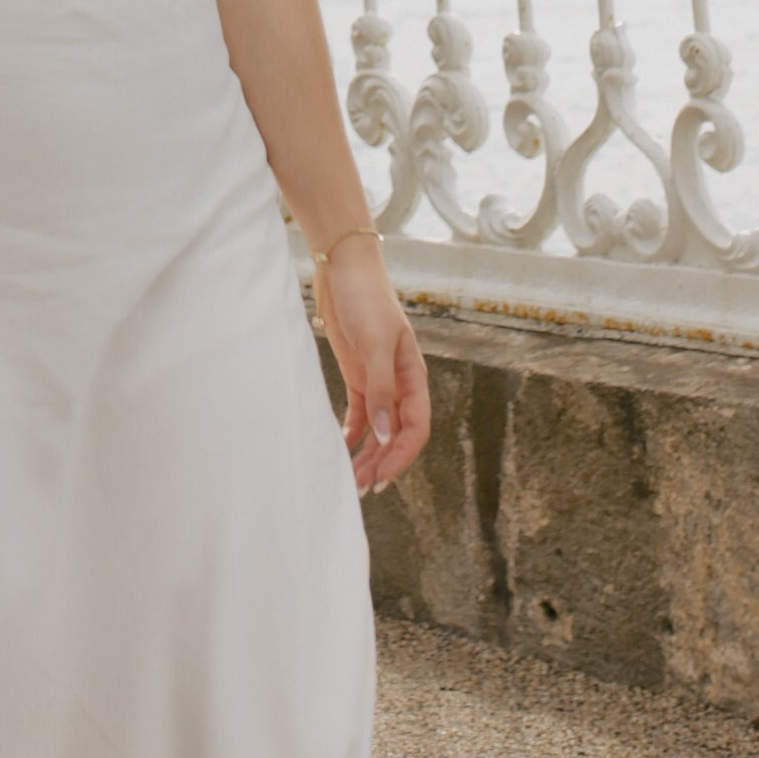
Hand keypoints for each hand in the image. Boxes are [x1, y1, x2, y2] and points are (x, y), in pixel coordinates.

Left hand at [314, 241, 430, 496]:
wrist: (344, 268)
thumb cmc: (366, 299)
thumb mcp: (375, 342)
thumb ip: (381, 388)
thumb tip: (385, 434)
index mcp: (414, 376)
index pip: (416, 427)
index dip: (402, 455)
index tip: (382, 478)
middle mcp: (399, 383)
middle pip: (397, 434)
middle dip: (382, 462)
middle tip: (360, 489)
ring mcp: (378, 380)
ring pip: (378, 429)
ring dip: (368, 454)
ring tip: (351, 480)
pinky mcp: (357, 375)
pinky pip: (358, 414)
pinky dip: (352, 433)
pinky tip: (342, 449)